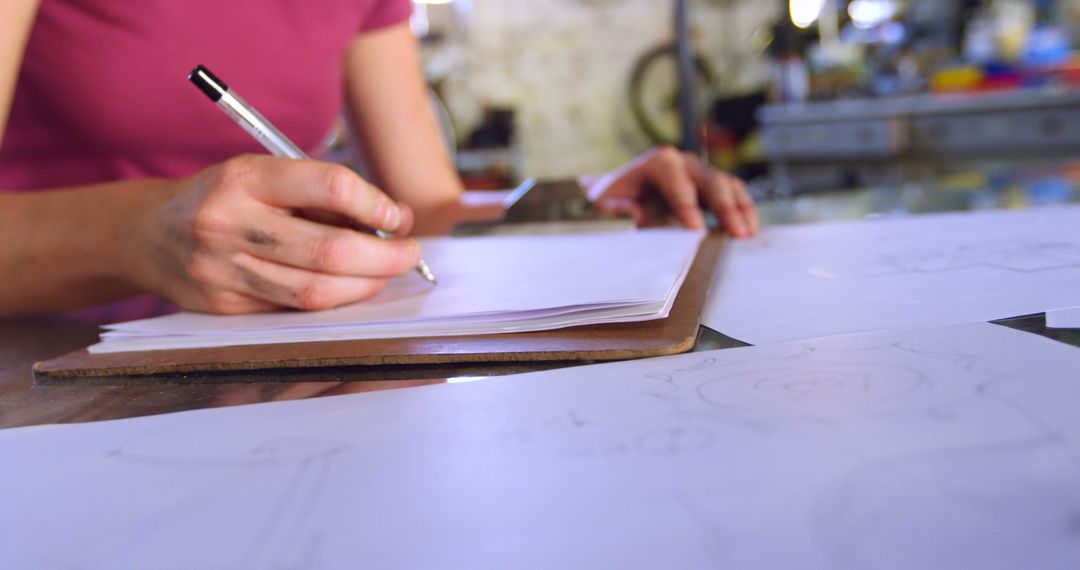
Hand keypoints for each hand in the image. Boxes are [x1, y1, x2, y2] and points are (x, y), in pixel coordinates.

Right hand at [132, 155, 421, 313]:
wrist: (147, 233)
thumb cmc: (224, 197)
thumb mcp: (262, 174)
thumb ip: (321, 194)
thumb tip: (393, 220)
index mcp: (244, 178)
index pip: (330, 186)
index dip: (375, 204)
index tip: (397, 216)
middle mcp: (229, 223)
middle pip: (330, 251)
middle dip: (384, 257)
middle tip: (409, 253)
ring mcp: (223, 271)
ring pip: (316, 292)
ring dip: (365, 286)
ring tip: (385, 272)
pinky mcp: (225, 306)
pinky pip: (294, 310)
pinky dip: (333, 300)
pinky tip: (349, 289)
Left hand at [585, 146, 758, 237]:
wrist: (622, 191)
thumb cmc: (614, 197)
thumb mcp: (605, 201)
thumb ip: (616, 207)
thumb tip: (635, 213)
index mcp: (659, 162)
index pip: (678, 182)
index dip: (688, 207)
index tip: (696, 231)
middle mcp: (684, 162)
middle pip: (710, 180)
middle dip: (724, 208)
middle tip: (735, 234)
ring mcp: (701, 172)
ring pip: (728, 185)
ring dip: (740, 209)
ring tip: (747, 234)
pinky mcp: (712, 186)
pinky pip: (734, 194)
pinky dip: (743, 211)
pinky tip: (749, 230)